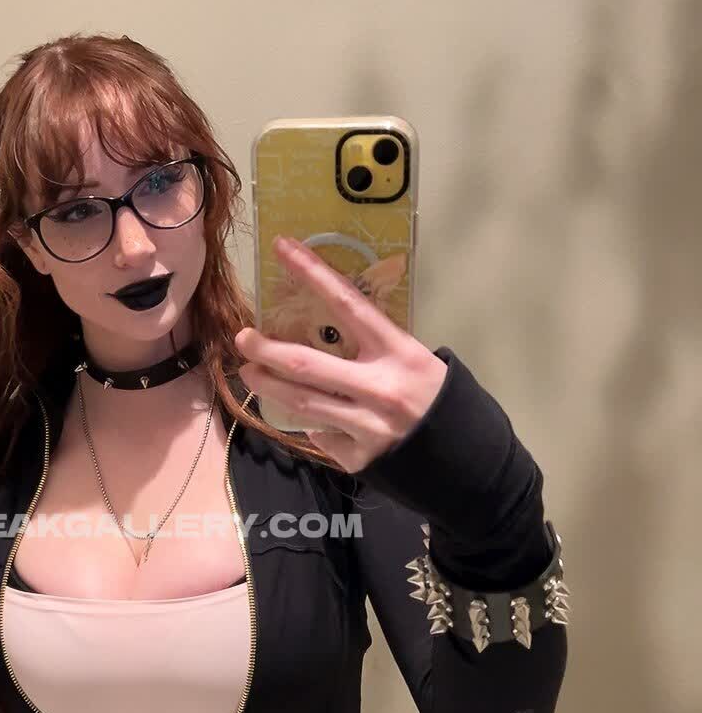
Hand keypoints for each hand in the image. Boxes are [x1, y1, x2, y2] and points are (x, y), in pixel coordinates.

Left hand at [234, 236, 447, 473]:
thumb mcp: (418, 362)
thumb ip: (376, 351)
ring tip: (251, 374)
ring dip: (269, 387)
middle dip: (267, 351)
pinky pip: (323, 437)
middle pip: (307, 365)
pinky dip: (315, 427)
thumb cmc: (443, 401)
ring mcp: (366, 426)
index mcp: (399, 353)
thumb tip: (329, 342)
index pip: (348, 303)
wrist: (469, 464)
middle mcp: (379, 388)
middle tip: (243, 339)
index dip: (313, 274)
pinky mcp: (358, 458)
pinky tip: (316, 423)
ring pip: (302, 404)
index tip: (283, 249)